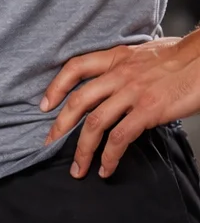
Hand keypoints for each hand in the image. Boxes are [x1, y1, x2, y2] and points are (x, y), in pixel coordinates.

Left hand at [41, 37, 199, 178]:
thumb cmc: (177, 57)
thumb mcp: (141, 54)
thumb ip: (123, 67)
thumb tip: (113, 83)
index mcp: (115, 58)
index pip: (75, 67)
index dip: (56, 86)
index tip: (45, 104)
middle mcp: (118, 74)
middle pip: (79, 99)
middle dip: (61, 124)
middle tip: (49, 142)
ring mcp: (132, 92)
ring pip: (96, 122)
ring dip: (82, 148)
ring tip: (78, 167)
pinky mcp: (148, 110)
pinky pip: (121, 136)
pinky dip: (110, 156)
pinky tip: (106, 167)